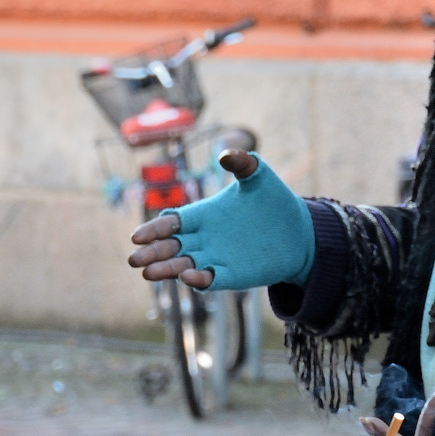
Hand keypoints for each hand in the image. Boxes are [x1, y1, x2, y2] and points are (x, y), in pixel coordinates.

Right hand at [127, 150, 312, 291]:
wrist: (300, 231)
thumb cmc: (274, 200)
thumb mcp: (258, 176)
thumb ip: (242, 163)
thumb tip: (225, 155)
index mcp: (203, 214)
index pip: (171, 223)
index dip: (154, 229)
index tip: (138, 236)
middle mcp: (203, 238)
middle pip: (170, 247)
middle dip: (152, 252)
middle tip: (134, 259)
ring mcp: (215, 258)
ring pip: (183, 266)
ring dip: (166, 269)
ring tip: (148, 272)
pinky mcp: (231, 274)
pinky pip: (209, 279)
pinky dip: (198, 280)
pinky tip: (188, 277)